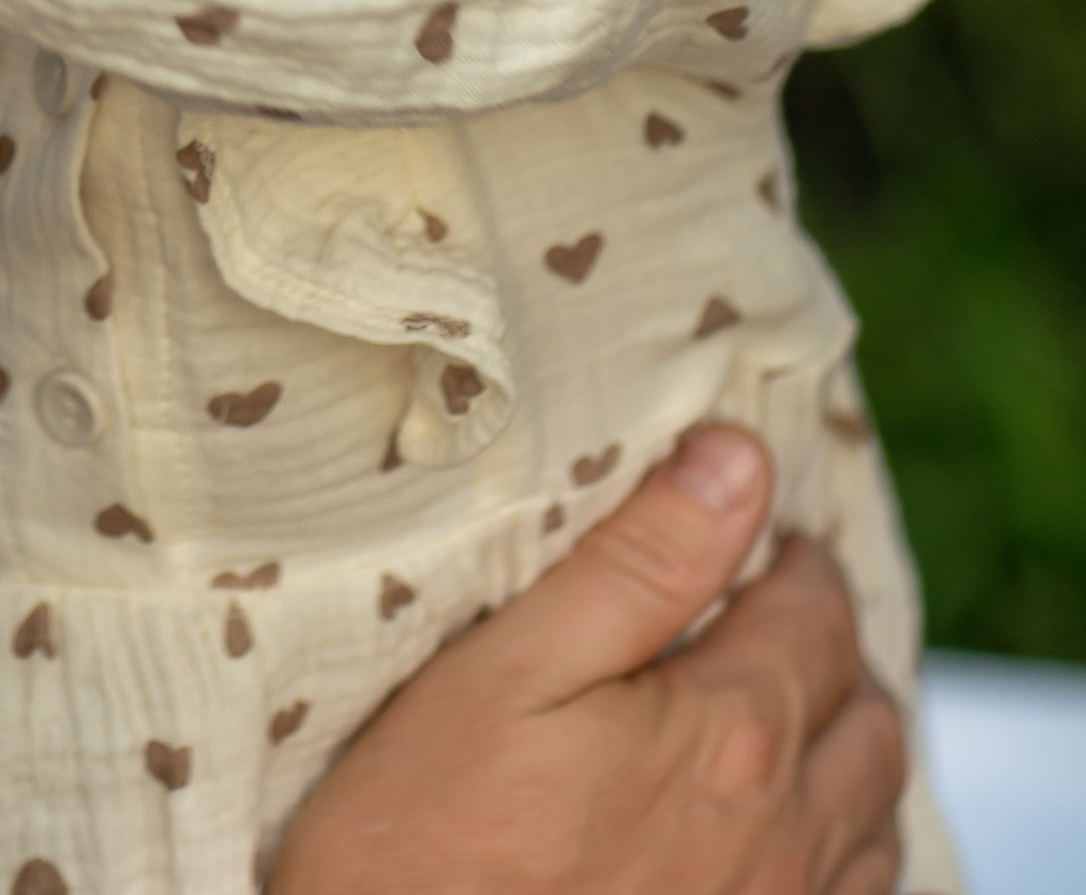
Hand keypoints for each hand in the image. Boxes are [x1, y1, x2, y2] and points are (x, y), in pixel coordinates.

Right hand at [271, 429, 903, 894]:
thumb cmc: (428, 839)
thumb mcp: (510, 671)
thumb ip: (637, 565)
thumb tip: (737, 462)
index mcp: (732, 735)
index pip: (817, 610)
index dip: (791, 554)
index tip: (753, 530)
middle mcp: (785, 836)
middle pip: (870, 713)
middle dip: (832, 646)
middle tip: (766, 611)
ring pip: (878, 814)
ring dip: (847, 744)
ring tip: (782, 709)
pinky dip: (844, 843)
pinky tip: (778, 825)